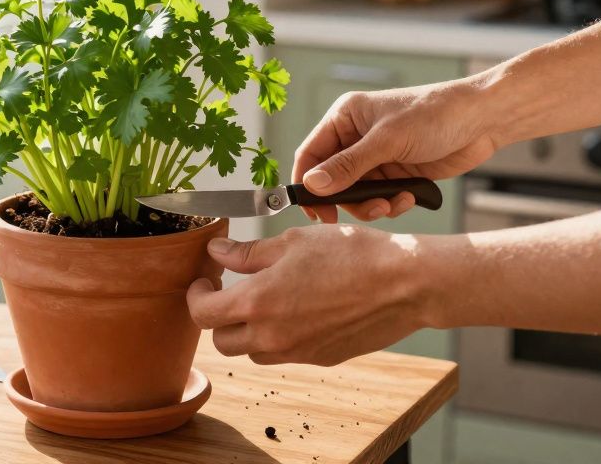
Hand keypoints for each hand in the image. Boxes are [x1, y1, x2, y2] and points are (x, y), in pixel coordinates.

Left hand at [187, 228, 429, 365]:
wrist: (405, 284)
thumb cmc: (351, 254)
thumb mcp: (292, 241)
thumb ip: (248, 253)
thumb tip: (217, 253)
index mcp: (257, 303)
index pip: (203, 314)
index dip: (196, 296)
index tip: (204, 281)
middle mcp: (272, 336)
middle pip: (222, 341)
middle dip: (217, 317)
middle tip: (228, 292)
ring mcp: (297, 353)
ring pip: (252, 352)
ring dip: (247, 331)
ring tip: (263, 300)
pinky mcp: (321, 359)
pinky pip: (284, 355)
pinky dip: (278, 338)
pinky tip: (296, 310)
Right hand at [293, 79, 497, 221]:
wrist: (482, 120)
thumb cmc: (434, 113)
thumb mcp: (387, 140)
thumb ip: (348, 166)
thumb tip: (311, 185)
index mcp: (345, 118)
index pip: (311, 154)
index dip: (308, 183)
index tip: (314, 211)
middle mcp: (356, 138)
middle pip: (332, 180)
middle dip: (348, 200)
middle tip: (367, 211)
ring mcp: (377, 157)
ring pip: (356, 194)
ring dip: (372, 205)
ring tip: (391, 205)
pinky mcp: (396, 173)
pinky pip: (380, 198)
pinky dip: (391, 204)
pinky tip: (408, 198)